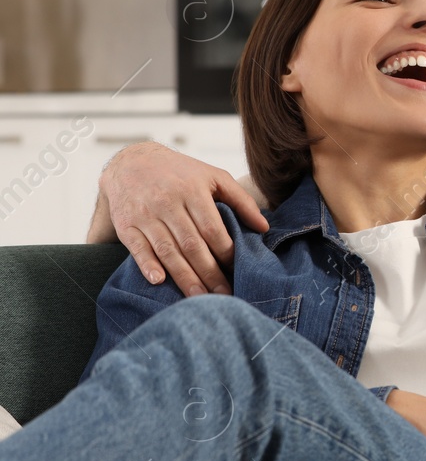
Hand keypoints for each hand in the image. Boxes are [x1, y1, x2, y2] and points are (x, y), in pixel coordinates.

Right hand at [98, 142, 269, 296]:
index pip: (212, 228)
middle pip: (191, 244)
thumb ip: (241, 200)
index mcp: (192, 191)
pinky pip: (137, 248)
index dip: (226, 252)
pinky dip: (147, 265)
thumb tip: (263, 227)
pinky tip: (159, 281)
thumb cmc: (181, 173)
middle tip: (224, 295)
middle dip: (209, 272)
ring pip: (167, 250)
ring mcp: (145, 215)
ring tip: (199, 298)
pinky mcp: (126, 225)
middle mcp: (167, 203)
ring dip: (184, 277)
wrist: (131, 162)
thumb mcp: (214, 177)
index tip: (237, 270)